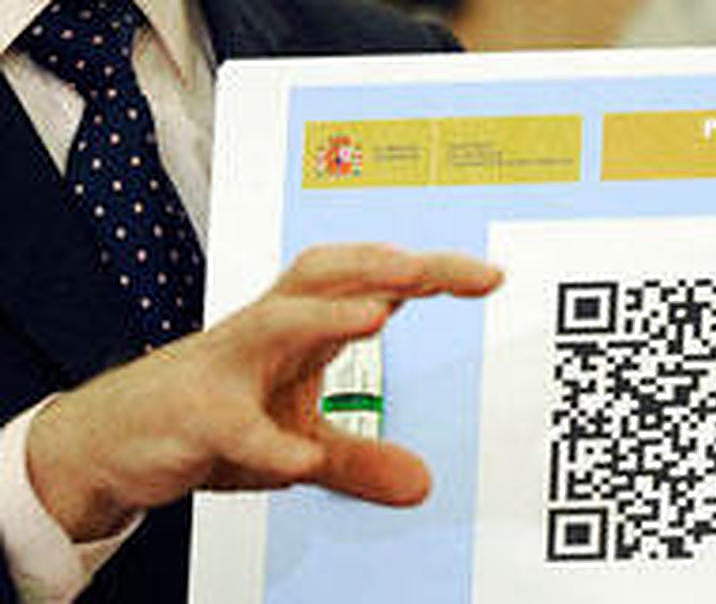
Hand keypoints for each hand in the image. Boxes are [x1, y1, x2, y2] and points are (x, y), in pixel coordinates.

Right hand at [25, 244, 503, 540]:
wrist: (111, 442)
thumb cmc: (207, 419)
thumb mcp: (296, 442)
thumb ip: (359, 457)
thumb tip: (421, 482)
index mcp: (297, 327)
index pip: (366, 282)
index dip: (425, 272)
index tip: (487, 275)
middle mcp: (264, 332)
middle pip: (322, 275)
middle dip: (381, 265)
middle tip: (438, 271)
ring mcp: (224, 368)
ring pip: (273, 323)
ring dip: (326, 317)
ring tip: (378, 316)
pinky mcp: (192, 415)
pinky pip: (231, 426)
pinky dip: (265, 442)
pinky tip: (299, 460)